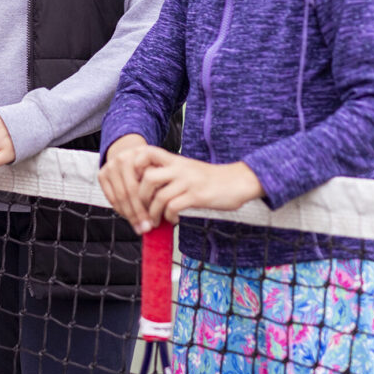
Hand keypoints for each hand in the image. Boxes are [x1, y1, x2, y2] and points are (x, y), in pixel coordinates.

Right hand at [98, 134, 152, 232]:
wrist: (130, 155)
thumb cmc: (149, 166)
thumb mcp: (159, 170)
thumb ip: (161, 185)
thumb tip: (166, 211)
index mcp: (140, 154)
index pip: (144, 183)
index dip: (149, 204)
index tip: (156, 220)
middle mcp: (123, 158)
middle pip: (130, 192)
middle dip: (139, 213)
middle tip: (146, 228)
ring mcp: (111, 166)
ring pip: (119, 197)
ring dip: (129, 215)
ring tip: (139, 227)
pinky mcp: (102, 174)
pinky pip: (111, 198)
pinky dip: (120, 210)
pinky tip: (129, 217)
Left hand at [136, 148, 263, 226]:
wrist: (239, 181)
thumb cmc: (211, 178)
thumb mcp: (187, 169)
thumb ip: (169, 173)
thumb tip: (146, 188)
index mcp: (175, 160)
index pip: (147, 153)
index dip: (135, 166)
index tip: (134, 182)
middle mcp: (179, 168)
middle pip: (147, 178)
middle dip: (140, 198)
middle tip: (142, 210)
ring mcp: (188, 182)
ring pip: (159, 196)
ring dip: (153, 212)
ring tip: (155, 220)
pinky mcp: (197, 196)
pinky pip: (174, 207)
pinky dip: (169, 217)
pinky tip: (173, 220)